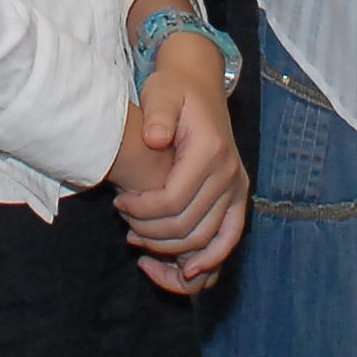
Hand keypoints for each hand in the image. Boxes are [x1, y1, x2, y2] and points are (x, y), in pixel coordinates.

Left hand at [111, 36, 247, 293]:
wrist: (200, 84)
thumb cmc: (174, 90)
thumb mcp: (161, 92)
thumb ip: (158, 113)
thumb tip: (153, 139)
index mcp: (211, 152)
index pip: (173, 201)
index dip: (142, 211)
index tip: (119, 204)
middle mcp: (231, 174)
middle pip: (188, 227)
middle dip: (151, 233)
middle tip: (125, 223)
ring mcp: (237, 189)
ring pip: (206, 241)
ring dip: (172, 251)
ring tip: (140, 240)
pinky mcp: (237, 198)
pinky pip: (228, 240)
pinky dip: (210, 261)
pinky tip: (184, 271)